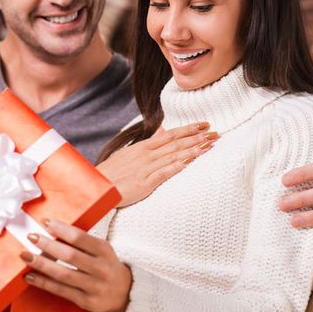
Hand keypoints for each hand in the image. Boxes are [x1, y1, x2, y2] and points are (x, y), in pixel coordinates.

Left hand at [21, 219, 131, 311]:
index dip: (61, 229)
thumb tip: (51, 229)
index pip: (80, 238)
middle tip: (31, 237)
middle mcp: (101, 269)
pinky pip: (61, 291)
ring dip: (41, 265)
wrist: (123, 292)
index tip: (45, 222)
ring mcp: (94, 287)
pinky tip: (30, 276)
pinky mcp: (86, 301)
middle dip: (48, 245)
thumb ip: (82, 241)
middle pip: (70, 256)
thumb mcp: (101, 249)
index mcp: (104, 250)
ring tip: (25, 256)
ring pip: (63, 275)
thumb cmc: (105, 264)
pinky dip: (43, 283)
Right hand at [97, 122, 217, 206]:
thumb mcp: (128, 153)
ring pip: (173, 156)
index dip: (188, 129)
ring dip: (193, 149)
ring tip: (209, 144)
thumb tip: (162, 130)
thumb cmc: (111, 172)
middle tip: (215, 132)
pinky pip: (164, 172)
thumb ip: (148, 143)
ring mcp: (146, 168)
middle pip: (176, 143)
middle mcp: (146, 155)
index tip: (204, 125)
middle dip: (197, 137)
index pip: (170, 135)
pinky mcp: (145, 183)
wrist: (97, 187)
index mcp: (143, 147)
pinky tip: (190, 161)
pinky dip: (178, 165)